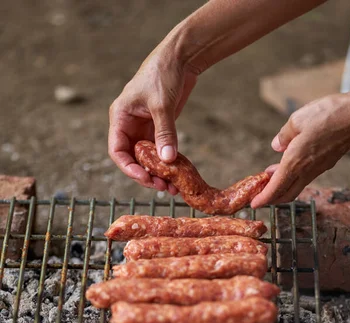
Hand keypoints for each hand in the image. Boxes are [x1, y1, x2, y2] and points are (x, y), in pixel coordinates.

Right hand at [108, 44, 196, 193]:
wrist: (180, 57)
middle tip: (163, 187)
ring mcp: (144, 128)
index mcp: (120, 117)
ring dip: (159, 173)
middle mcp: (129, 125)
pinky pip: (161, 152)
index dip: (129, 168)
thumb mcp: (162, 104)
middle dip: (147, 175)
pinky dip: (168, 164)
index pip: (118, 150)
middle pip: (133, 159)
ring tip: (173, 187)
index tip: (145, 178)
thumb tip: (167, 160)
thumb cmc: (163, 72)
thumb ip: (164, 132)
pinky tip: (178, 175)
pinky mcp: (159, 128)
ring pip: (148, 159)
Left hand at [251, 92, 349, 206]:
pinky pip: (305, 177)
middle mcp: (307, 171)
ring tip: (270, 177)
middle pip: (286, 194)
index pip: (275, 189)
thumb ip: (284, 135)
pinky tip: (288, 165)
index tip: (254, 204)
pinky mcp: (326, 163)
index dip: (263, 199)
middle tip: (260, 195)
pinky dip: (293, 177)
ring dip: (282, 186)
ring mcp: (318, 169)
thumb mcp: (297, 119)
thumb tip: (277, 146)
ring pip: (296, 186)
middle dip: (271, 199)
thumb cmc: (330, 115)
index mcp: (295, 162)